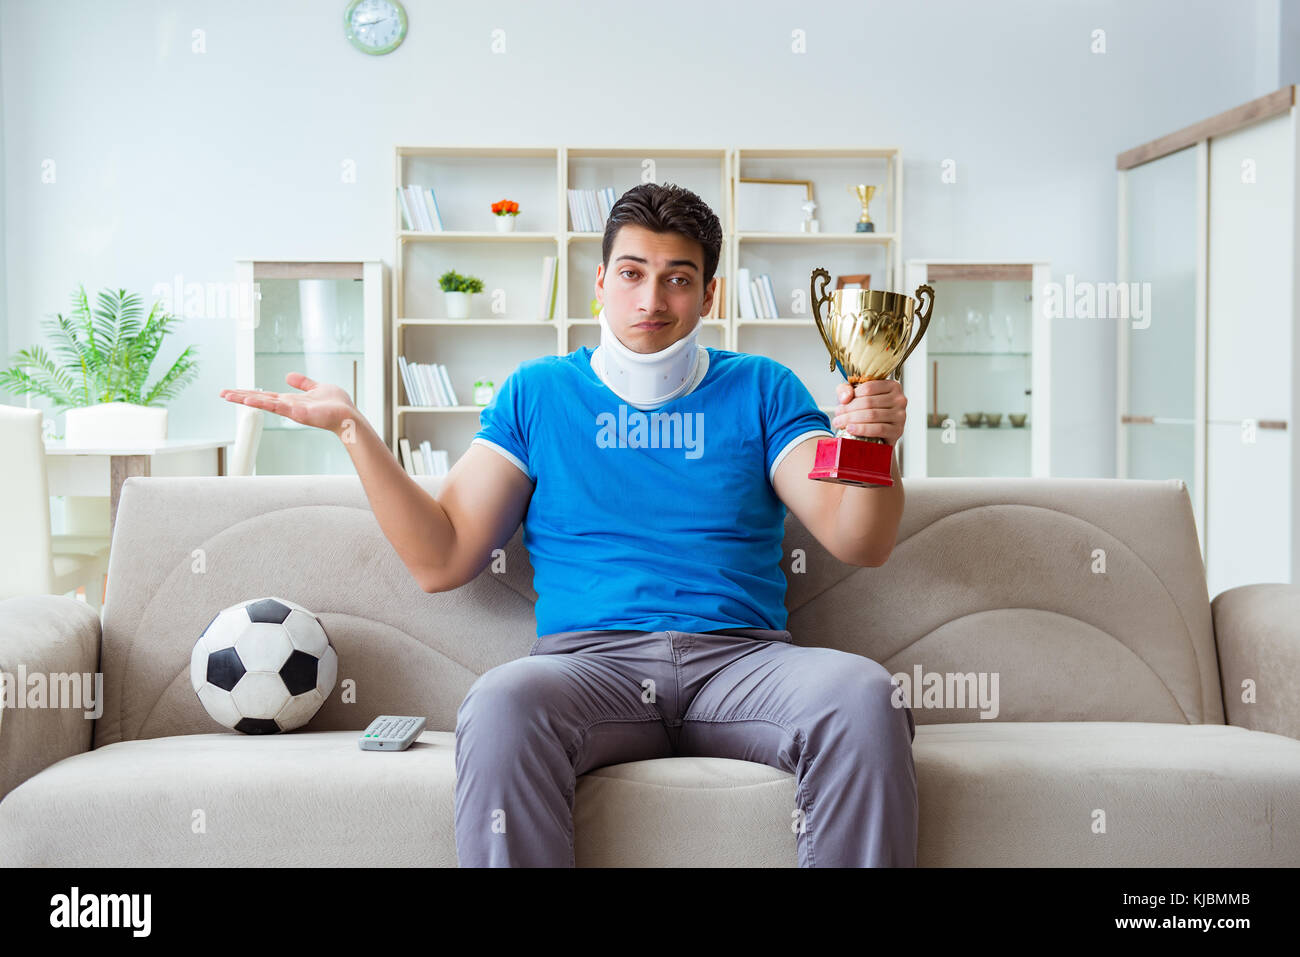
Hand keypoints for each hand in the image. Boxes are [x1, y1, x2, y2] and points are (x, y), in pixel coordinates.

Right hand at [219, 373, 357, 435]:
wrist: (348, 415)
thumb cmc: (336, 404)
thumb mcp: (316, 387)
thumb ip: (302, 383)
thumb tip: (287, 375)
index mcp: (290, 400)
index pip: (264, 395)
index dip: (247, 392)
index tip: (230, 391)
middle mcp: (288, 406)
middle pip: (260, 400)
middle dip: (240, 397)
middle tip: (221, 394)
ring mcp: (293, 411)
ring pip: (266, 404)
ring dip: (249, 400)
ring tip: (231, 397)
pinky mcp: (300, 414)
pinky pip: (281, 408)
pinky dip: (267, 405)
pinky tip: (254, 402)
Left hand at [831, 378, 906, 443]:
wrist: (877, 435)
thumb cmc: (867, 412)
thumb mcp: (855, 396)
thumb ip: (846, 390)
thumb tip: (846, 397)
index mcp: (892, 386)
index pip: (868, 388)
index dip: (852, 395)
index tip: (841, 403)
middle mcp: (899, 399)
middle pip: (868, 402)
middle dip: (848, 409)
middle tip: (837, 415)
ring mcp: (901, 416)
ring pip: (872, 415)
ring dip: (851, 419)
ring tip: (840, 422)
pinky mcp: (898, 431)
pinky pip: (879, 429)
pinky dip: (862, 429)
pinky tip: (850, 429)